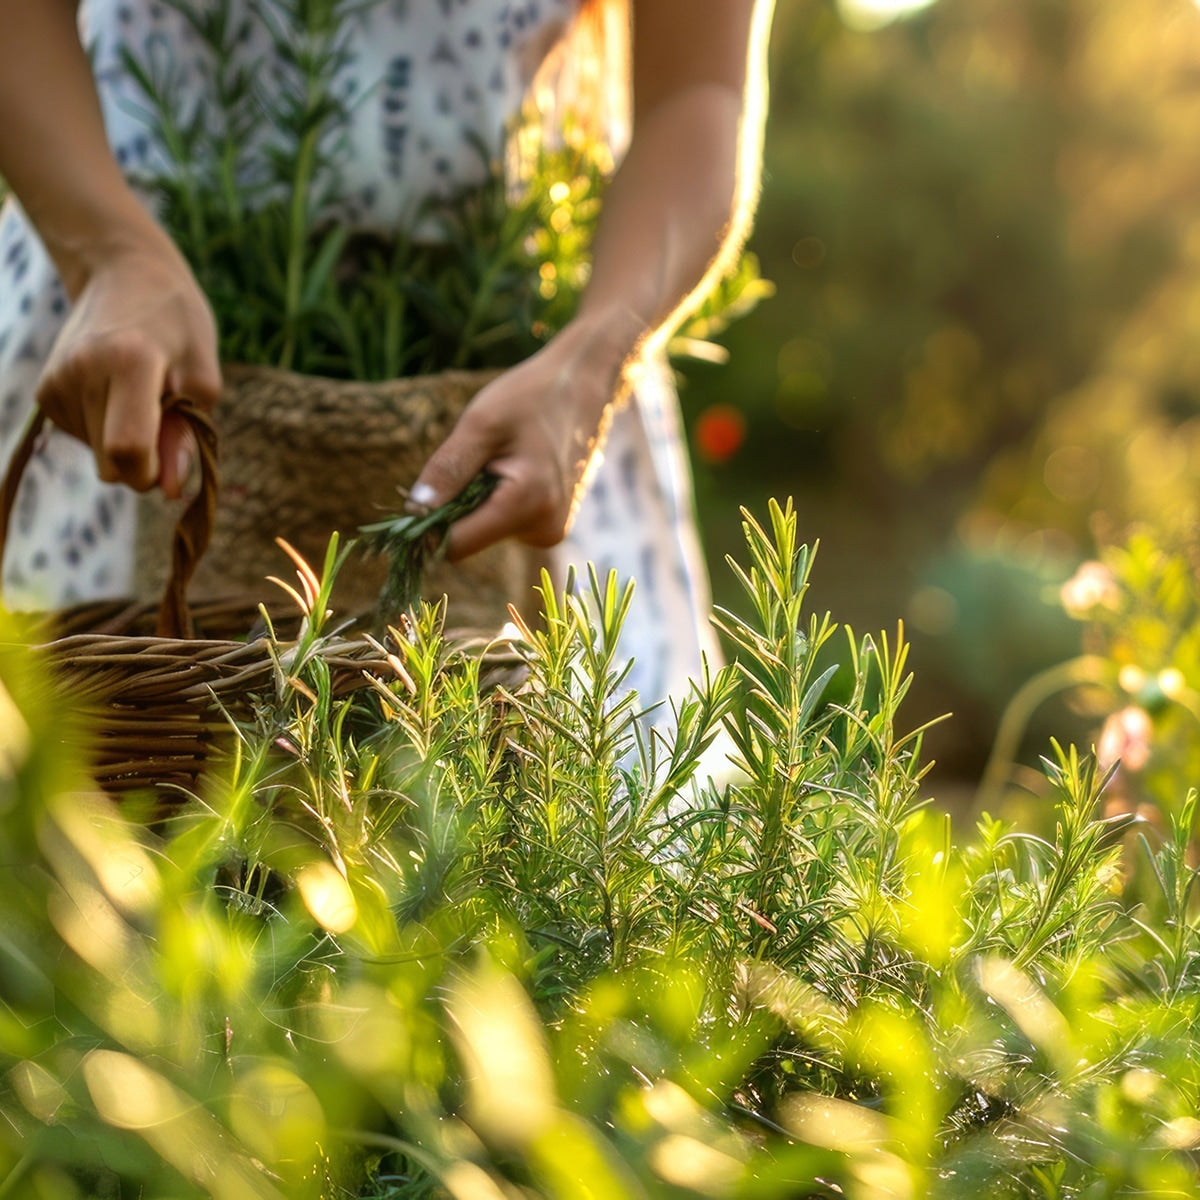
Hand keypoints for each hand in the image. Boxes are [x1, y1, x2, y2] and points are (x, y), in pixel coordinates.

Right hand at [35, 229, 220, 498]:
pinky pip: (83, 439)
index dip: (153, 472)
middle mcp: (82, 372)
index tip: (172, 459)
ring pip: (98, 457)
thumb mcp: (201, 375)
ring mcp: (56, 382)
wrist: (122, 273)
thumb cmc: (177, 323)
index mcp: (129, 362)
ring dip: (125, 441)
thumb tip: (170, 492)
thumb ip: (188, 435)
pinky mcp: (45, 391)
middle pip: (112, 465)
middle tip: (165, 417)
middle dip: (145, 462)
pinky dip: (105, 428)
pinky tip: (115, 391)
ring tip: (139, 392)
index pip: (128, 450)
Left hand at [410, 322, 621, 560]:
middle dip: (455, 506)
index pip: (456, 545)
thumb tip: (413, 512)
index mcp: (527, 506)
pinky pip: (501, 522)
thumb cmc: (530, 398)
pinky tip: (512, 467)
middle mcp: (543, 531)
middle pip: (469, 538)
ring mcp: (549, 531)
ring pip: (484, 529)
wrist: (582, 388)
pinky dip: (493, 499)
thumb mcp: (480, 424)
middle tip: (473, 459)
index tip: (417, 495)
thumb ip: (448, 470)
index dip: (427, 526)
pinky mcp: (549, 526)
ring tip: (501, 459)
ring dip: (475, 499)